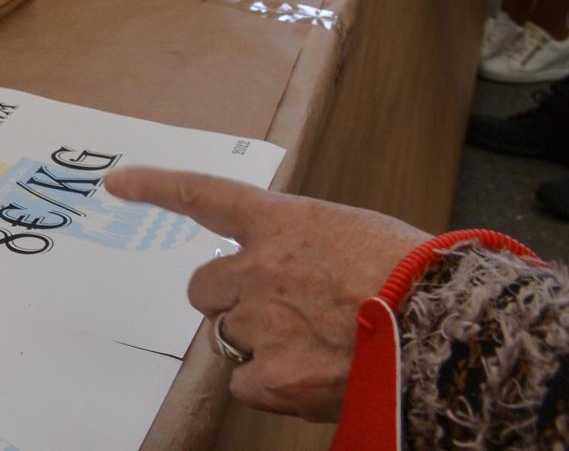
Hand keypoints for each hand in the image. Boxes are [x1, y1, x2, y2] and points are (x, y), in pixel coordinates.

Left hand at [106, 167, 423, 421]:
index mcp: (283, 223)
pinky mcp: (272, 377)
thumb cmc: (420, 279)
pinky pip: (245, 384)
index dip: (155, 187)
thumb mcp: (361, 237)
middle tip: (282, 312)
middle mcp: (258, 268)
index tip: (117, 183)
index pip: (203, 195)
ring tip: (318, 344)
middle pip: (204, 287)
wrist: (452, 331)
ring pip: (227, 336)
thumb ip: (310, 250)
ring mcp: (260, 323)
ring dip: (258, 342)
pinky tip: (314, 377)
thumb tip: (297, 280)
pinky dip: (272, 386)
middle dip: (232, 299)